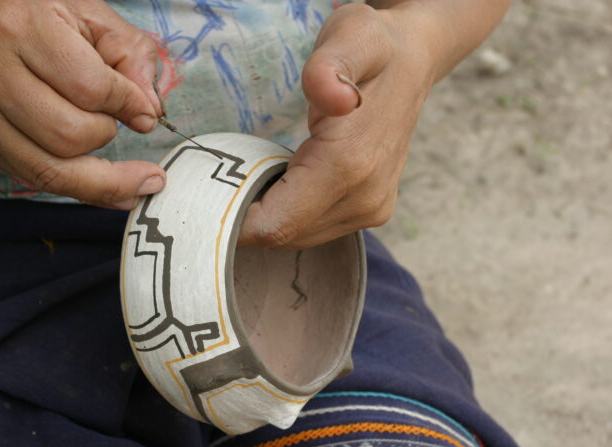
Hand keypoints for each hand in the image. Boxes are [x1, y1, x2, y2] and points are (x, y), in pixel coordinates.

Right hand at [0, 0, 164, 207]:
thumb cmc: (34, 16)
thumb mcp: (89, 14)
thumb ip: (130, 56)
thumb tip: (149, 112)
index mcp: (20, 26)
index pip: (89, 87)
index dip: (127, 105)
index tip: (144, 112)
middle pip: (68, 136)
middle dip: (106, 135)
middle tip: (115, 120)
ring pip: (52, 169)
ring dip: (98, 171)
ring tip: (124, 164)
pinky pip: (36, 179)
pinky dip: (80, 188)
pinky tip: (110, 187)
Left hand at [239, 3, 437, 247]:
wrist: (414, 59)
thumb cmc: (372, 45)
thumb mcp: (349, 36)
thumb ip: (329, 66)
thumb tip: (330, 96)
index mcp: (351, 166)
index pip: (276, 225)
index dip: (234, 221)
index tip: (205, 198)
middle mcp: (365, 199)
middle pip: (283, 237)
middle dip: (245, 219)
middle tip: (217, 185)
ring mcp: (372, 209)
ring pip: (297, 238)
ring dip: (266, 216)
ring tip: (247, 178)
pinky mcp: (372, 211)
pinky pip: (314, 228)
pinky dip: (287, 214)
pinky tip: (278, 181)